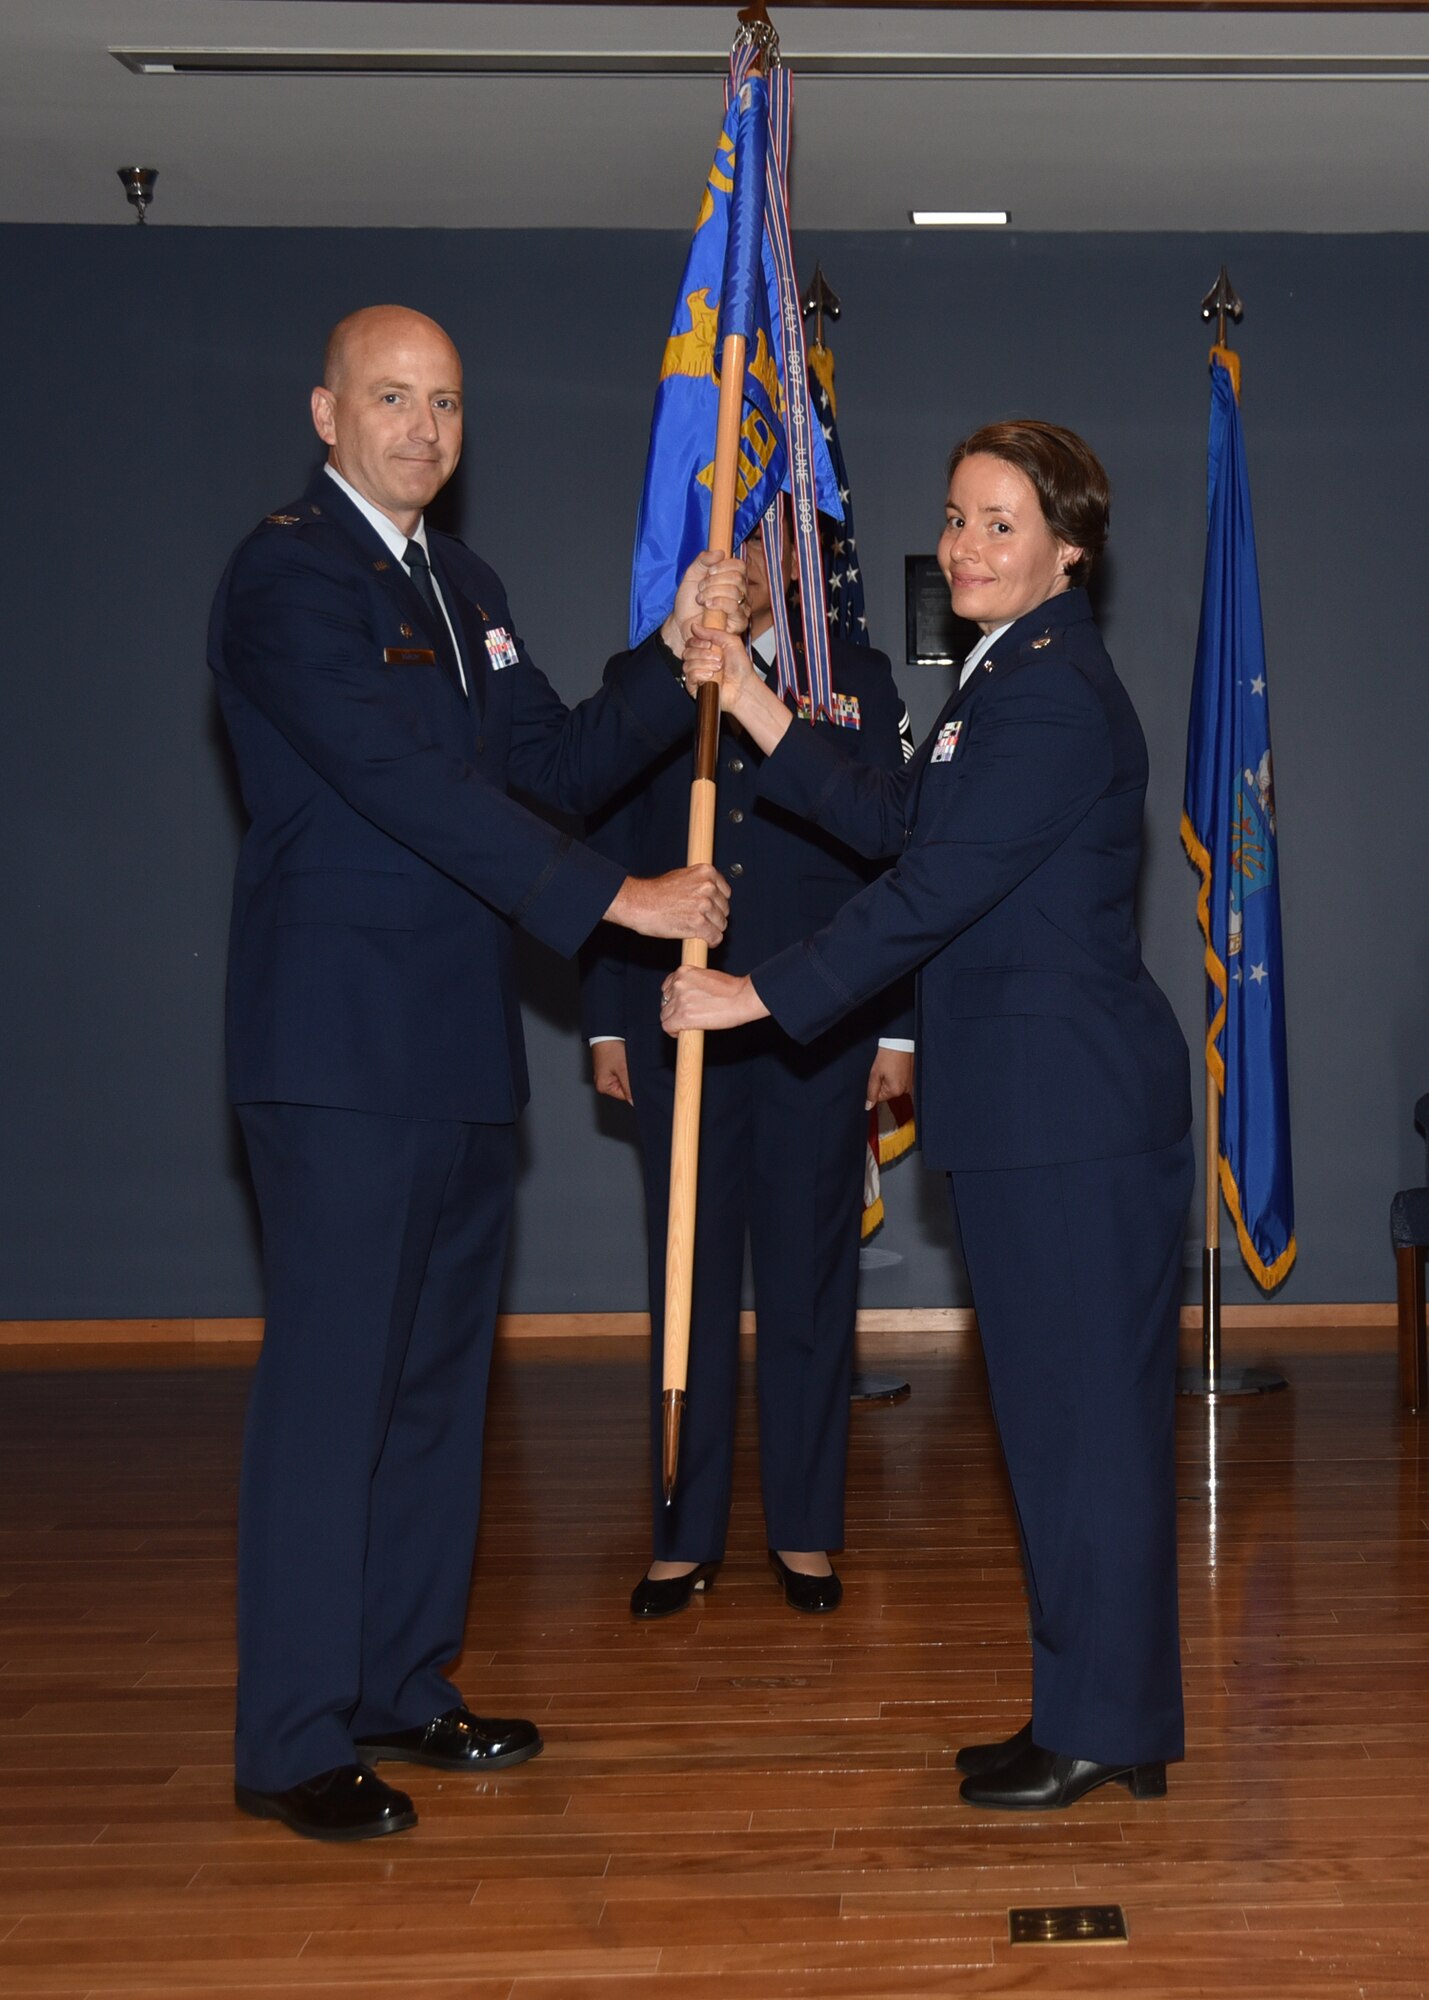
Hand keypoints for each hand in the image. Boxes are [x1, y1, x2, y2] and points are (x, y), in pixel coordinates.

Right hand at [591, 1041, 632, 1103]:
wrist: (606, 1032)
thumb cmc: (611, 1049)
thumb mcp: (623, 1069)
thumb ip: (629, 1087)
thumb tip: (634, 1103)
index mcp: (603, 1087)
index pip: (625, 1095)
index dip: (633, 1087)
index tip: (635, 1077)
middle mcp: (603, 1083)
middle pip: (624, 1088)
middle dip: (630, 1079)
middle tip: (630, 1067)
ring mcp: (605, 1075)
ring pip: (623, 1080)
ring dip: (628, 1073)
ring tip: (626, 1062)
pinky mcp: (608, 1068)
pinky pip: (620, 1073)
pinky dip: (625, 1068)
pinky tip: (625, 1060)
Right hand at [605, 865, 728, 946]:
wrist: (638, 903)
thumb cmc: (655, 892)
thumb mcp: (681, 877)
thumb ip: (699, 883)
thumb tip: (713, 894)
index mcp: (706, 872)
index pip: (725, 892)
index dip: (717, 903)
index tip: (710, 909)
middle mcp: (708, 887)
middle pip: (724, 909)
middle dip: (714, 917)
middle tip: (700, 920)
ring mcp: (704, 905)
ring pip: (721, 924)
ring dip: (712, 929)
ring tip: (697, 929)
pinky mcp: (699, 923)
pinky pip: (715, 937)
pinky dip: (711, 941)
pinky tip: (704, 941)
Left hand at [659, 967, 768, 1035]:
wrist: (742, 998)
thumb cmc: (732, 989)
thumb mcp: (707, 977)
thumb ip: (693, 984)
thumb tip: (687, 997)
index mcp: (683, 971)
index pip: (667, 986)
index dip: (672, 998)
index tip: (678, 1005)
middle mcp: (678, 984)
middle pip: (664, 1002)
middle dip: (673, 1010)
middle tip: (685, 1016)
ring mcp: (679, 1000)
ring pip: (665, 1015)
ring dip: (673, 1021)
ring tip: (686, 1025)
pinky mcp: (682, 1016)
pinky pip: (667, 1026)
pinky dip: (673, 1031)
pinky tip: (681, 1032)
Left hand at [662, 550, 748, 654]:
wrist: (680, 623)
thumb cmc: (688, 601)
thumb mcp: (691, 574)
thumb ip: (703, 560)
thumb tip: (720, 552)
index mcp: (733, 579)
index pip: (740, 566)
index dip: (723, 565)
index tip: (708, 572)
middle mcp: (741, 593)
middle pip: (737, 578)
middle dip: (714, 581)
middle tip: (701, 588)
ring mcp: (742, 608)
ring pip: (735, 591)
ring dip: (713, 592)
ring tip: (701, 599)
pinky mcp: (740, 622)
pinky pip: (734, 607)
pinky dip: (718, 603)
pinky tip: (707, 606)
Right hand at [682, 620, 756, 713]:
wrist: (744, 686)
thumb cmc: (741, 667)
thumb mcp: (731, 641)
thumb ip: (713, 632)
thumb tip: (694, 626)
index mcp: (706, 650)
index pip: (691, 642)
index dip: (697, 642)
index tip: (709, 644)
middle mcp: (700, 661)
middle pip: (687, 652)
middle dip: (702, 653)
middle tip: (718, 658)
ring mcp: (696, 674)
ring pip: (687, 664)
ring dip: (704, 664)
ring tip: (718, 667)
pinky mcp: (694, 687)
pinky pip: (689, 676)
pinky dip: (700, 674)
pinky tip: (711, 676)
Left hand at [865, 1047, 912, 1109]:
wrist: (900, 1043)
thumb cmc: (887, 1056)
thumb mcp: (875, 1074)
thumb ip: (871, 1092)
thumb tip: (868, 1107)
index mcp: (895, 1091)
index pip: (879, 1098)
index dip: (875, 1086)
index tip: (878, 1075)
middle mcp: (905, 1090)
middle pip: (888, 1093)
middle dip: (883, 1083)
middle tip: (884, 1070)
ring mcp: (910, 1085)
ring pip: (894, 1087)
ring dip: (890, 1079)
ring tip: (891, 1067)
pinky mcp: (913, 1079)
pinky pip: (901, 1082)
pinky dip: (897, 1076)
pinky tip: (896, 1067)